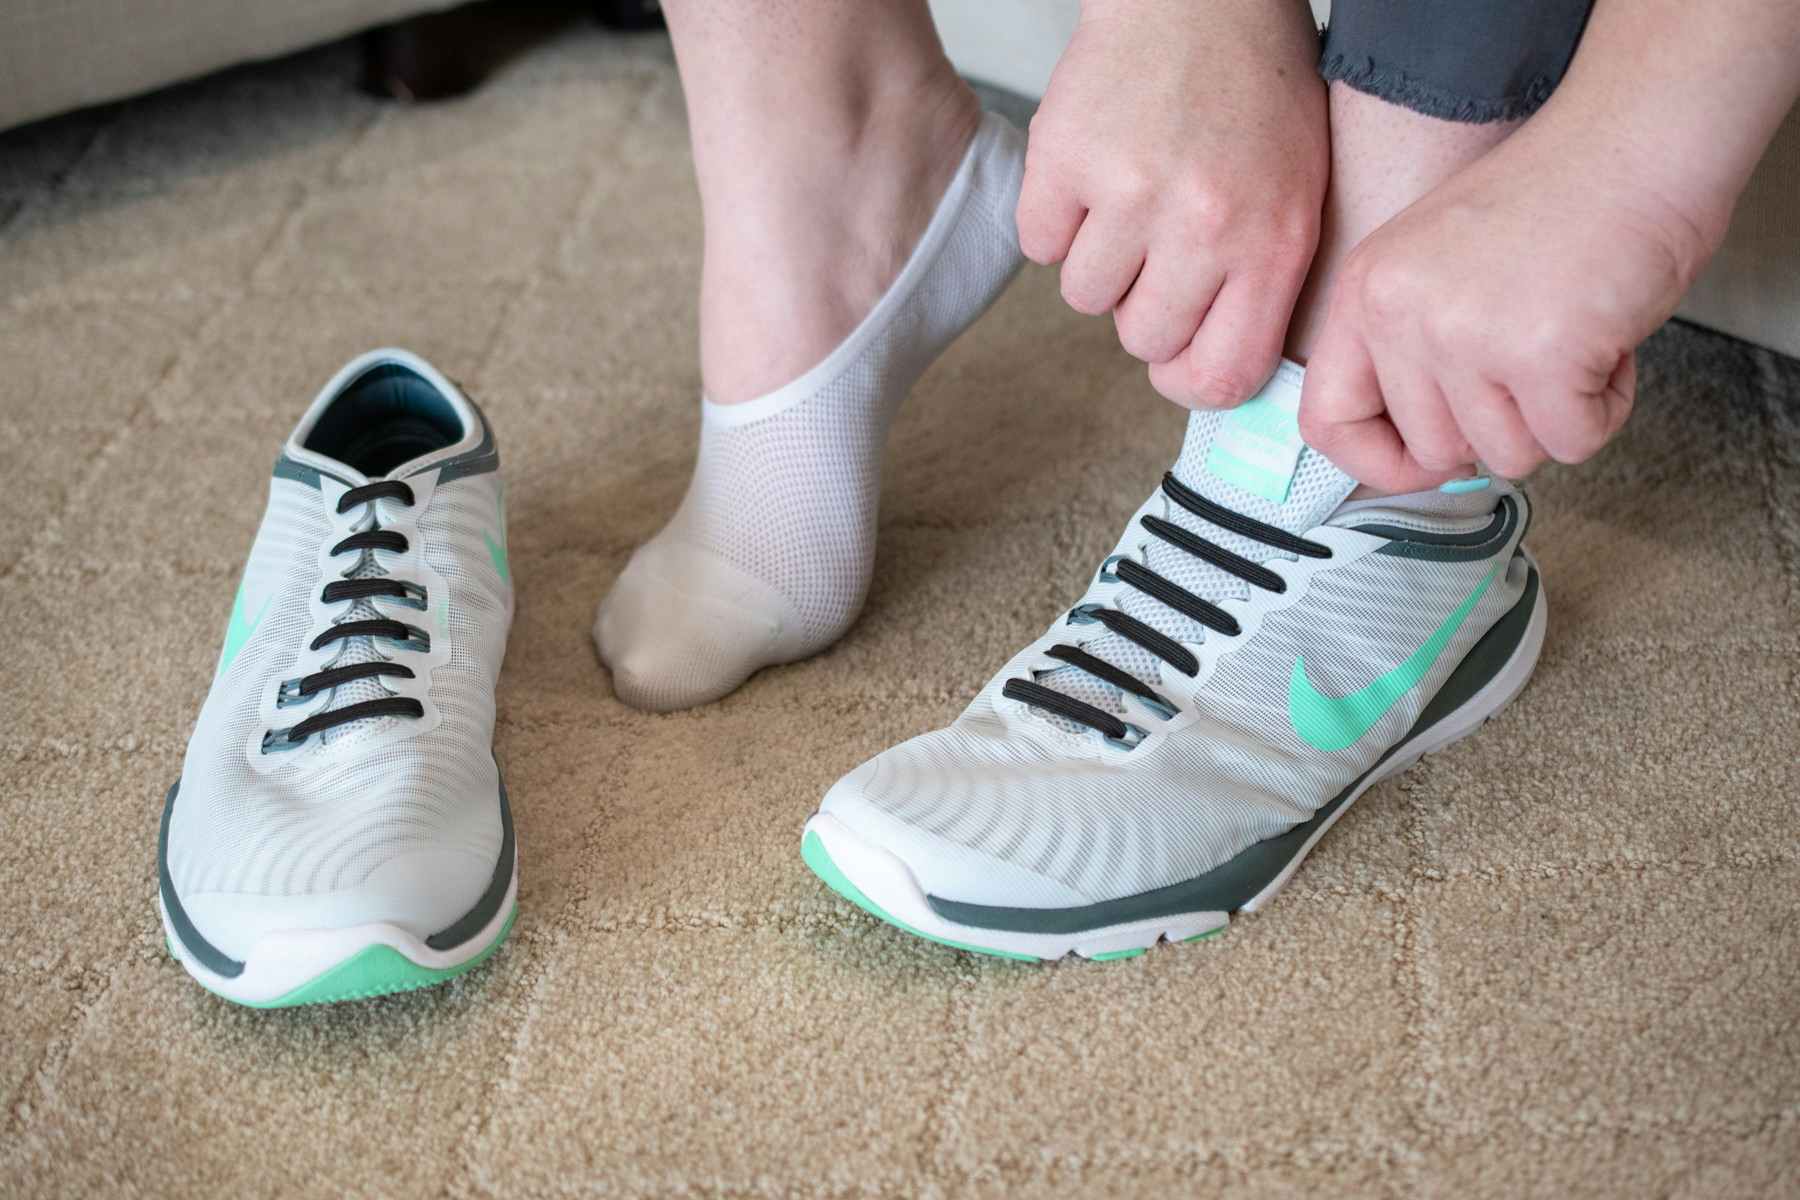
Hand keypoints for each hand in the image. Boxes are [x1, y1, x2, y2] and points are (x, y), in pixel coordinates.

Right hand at [1017, 0, 1327, 407]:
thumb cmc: (1254, 92)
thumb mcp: (1296, 196)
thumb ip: (1262, 287)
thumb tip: (1207, 374)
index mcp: (1271, 242)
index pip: (1219, 377)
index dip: (1188, 378)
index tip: (1178, 357)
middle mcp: (1203, 225)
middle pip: (1141, 341)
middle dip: (1142, 304)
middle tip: (1157, 246)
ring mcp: (1128, 192)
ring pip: (1084, 298)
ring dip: (1098, 259)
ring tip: (1128, 199)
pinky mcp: (1063, 161)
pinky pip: (1037, 245)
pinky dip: (1056, 220)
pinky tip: (1092, 175)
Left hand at [1299, 116, 1717, 490]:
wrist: (1640, 135)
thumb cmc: (1557, 198)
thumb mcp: (1439, 262)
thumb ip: (1412, 350)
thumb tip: (1426, 459)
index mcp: (1366, 290)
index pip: (1327, 420)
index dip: (1377, 461)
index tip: (1427, 459)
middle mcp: (1400, 313)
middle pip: (1435, 450)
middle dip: (1498, 427)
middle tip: (1536, 363)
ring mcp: (1466, 334)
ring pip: (1506, 455)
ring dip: (1556, 415)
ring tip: (1575, 337)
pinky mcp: (1541, 353)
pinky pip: (1573, 442)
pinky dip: (1605, 407)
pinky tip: (1610, 342)